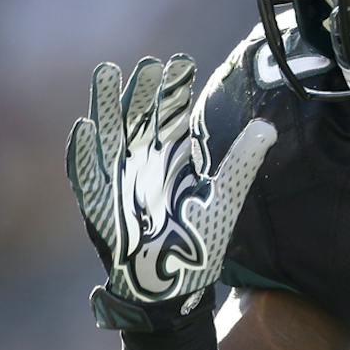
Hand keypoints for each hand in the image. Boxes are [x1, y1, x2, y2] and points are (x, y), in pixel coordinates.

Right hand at [66, 55, 275, 332]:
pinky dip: (82, 153)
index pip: (169, 116)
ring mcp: (118, 184)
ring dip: (105, 106)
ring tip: (107, 71)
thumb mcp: (223, 197)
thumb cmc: (197, 243)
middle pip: (137, 119)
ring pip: (108, 137)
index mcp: (168, 161)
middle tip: (149, 61)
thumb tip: (267, 127)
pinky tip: (83, 127)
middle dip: (140, 91)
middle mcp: (141, 167)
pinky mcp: (102, 208)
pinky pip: (86, 178)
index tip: (181, 63)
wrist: (174, 288)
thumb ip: (242, 161)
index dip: (172, 91)